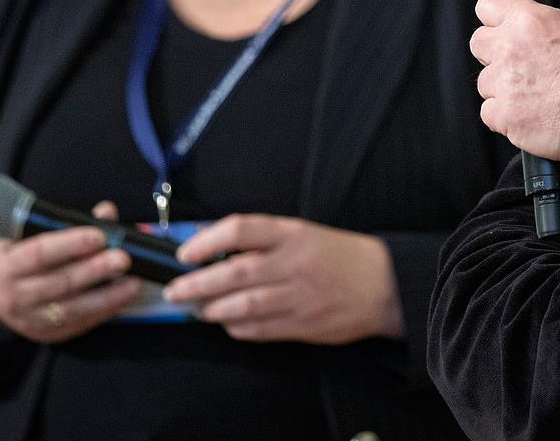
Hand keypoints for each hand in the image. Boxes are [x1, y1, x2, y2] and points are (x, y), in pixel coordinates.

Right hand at [0, 201, 142, 343]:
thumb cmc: (16, 257)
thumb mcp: (27, 235)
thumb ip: (66, 223)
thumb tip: (106, 213)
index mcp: (6, 266)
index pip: (39, 254)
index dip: (70, 244)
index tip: (99, 236)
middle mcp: (14, 296)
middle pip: (60, 283)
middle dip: (95, 270)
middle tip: (123, 259)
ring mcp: (30, 320)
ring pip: (72, 308)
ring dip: (107, 296)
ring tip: (133, 283)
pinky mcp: (46, 335)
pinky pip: (79, 324)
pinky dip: (103, 311)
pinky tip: (122, 300)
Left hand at [165, 214, 402, 344]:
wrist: (384, 284)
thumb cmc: (340, 255)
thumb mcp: (304, 234)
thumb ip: (264, 241)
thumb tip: (215, 250)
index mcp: (293, 233)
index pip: (241, 229)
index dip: (207, 241)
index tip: (185, 253)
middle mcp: (294, 263)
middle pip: (235, 272)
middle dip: (197, 283)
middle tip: (174, 290)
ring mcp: (299, 296)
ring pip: (244, 305)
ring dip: (214, 310)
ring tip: (198, 309)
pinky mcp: (303, 324)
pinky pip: (260, 329)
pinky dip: (237, 328)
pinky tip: (228, 324)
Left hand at [470, 0, 559, 161]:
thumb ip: (558, 30)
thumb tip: (551, 37)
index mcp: (531, 20)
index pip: (488, 5)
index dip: (496, 18)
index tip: (503, 28)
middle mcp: (512, 48)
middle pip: (478, 43)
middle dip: (494, 54)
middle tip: (519, 66)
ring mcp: (506, 84)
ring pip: (484, 83)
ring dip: (503, 89)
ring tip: (534, 97)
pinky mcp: (505, 116)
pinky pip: (490, 113)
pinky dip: (506, 118)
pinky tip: (531, 117)